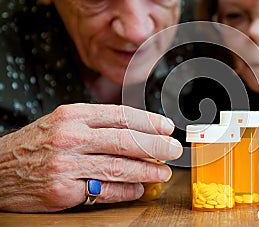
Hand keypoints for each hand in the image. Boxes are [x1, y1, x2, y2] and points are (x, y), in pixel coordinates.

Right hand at [0, 103, 181, 211]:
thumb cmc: (38, 144)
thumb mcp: (65, 122)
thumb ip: (98, 125)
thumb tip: (138, 132)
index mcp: (74, 115)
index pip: (121, 115)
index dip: (149, 121)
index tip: (167, 128)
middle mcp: (71, 137)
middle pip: (125, 140)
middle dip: (155, 146)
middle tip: (174, 150)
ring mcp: (65, 164)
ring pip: (118, 167)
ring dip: (146, 171)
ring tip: (162, 172)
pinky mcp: (61, 189)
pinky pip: (102, 191)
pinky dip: (125, 191)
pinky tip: (138, 189)